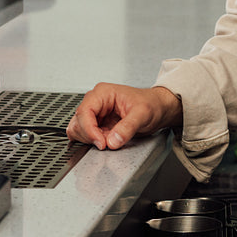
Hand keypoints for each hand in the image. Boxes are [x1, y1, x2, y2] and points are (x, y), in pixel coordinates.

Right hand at [66, 83, 181, 149]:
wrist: (158, 108)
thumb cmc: (151, 103)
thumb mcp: (143, 114)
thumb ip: (128, 127)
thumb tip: (112, 141)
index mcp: (102, 93)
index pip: (84, 112)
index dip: (89, 130)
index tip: (101, 143)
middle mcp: (95, 102)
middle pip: (78, 123)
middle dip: (90, 136)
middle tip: (107, 143)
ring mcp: (95, 114)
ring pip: (78, 130)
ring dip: (90, 140)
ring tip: (109, 140)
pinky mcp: (97, 124)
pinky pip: (86, 136)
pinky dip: (92, 142)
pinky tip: (105, 141)